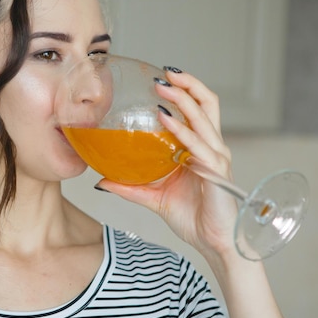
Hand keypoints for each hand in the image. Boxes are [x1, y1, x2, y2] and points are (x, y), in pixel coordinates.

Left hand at [95, 68, 237, 256]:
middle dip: (188, 84)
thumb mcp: (155, 198)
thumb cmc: (193, 218)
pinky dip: (183, 130)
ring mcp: (216, 158)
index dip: (184, 90)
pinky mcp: (216, 172)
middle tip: (163, 73)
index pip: (198, 109)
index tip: (161, 77)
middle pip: (208, 103)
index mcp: (201, 148)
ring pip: (204, 118)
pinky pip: (200, 146)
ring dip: (183, 99)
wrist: (215, 244)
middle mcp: (212, 147)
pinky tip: (165, 120)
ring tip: (162, 88)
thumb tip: (101, 180)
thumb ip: (131, 187)